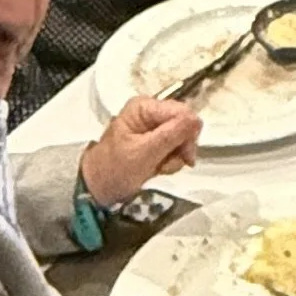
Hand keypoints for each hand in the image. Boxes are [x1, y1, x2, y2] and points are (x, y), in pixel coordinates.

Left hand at [79, 89, 201, 204]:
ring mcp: (154, 127)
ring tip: (158, 167)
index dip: (188, 134)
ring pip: (183, 138)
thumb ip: (170, 135)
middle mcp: (151, 112)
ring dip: (175, 157)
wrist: (99, 188)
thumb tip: (196, 119)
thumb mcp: (144, 153)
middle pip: (185, 124)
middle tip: (168, 164)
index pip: (182, 112)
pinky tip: (158, 168)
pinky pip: (176, 148)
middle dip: (181, 147)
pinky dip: (171, 161)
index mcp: (144, 107)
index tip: (185, 156)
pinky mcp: (156, 141)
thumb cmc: (114, 170)